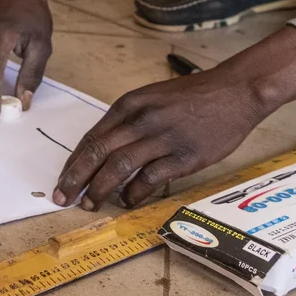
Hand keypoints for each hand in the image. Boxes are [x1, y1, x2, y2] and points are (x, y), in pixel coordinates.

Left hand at [52, 27, 295, 210]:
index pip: (91, 137)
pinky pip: (151, 178)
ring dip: (100, 189)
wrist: (234, 92)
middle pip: (98, 153)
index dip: (73, 162)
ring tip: (90, 204)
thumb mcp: (150, 98)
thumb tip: (101, 151)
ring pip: (120, 167)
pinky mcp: (185, 156)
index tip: (62, 180)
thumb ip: (126, 121)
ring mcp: (163, 138)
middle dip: (76, 179)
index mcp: (129, 104)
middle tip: (63, 198)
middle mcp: (141, 120)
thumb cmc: (191, 96)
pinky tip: (127, 201)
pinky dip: (135, 192)